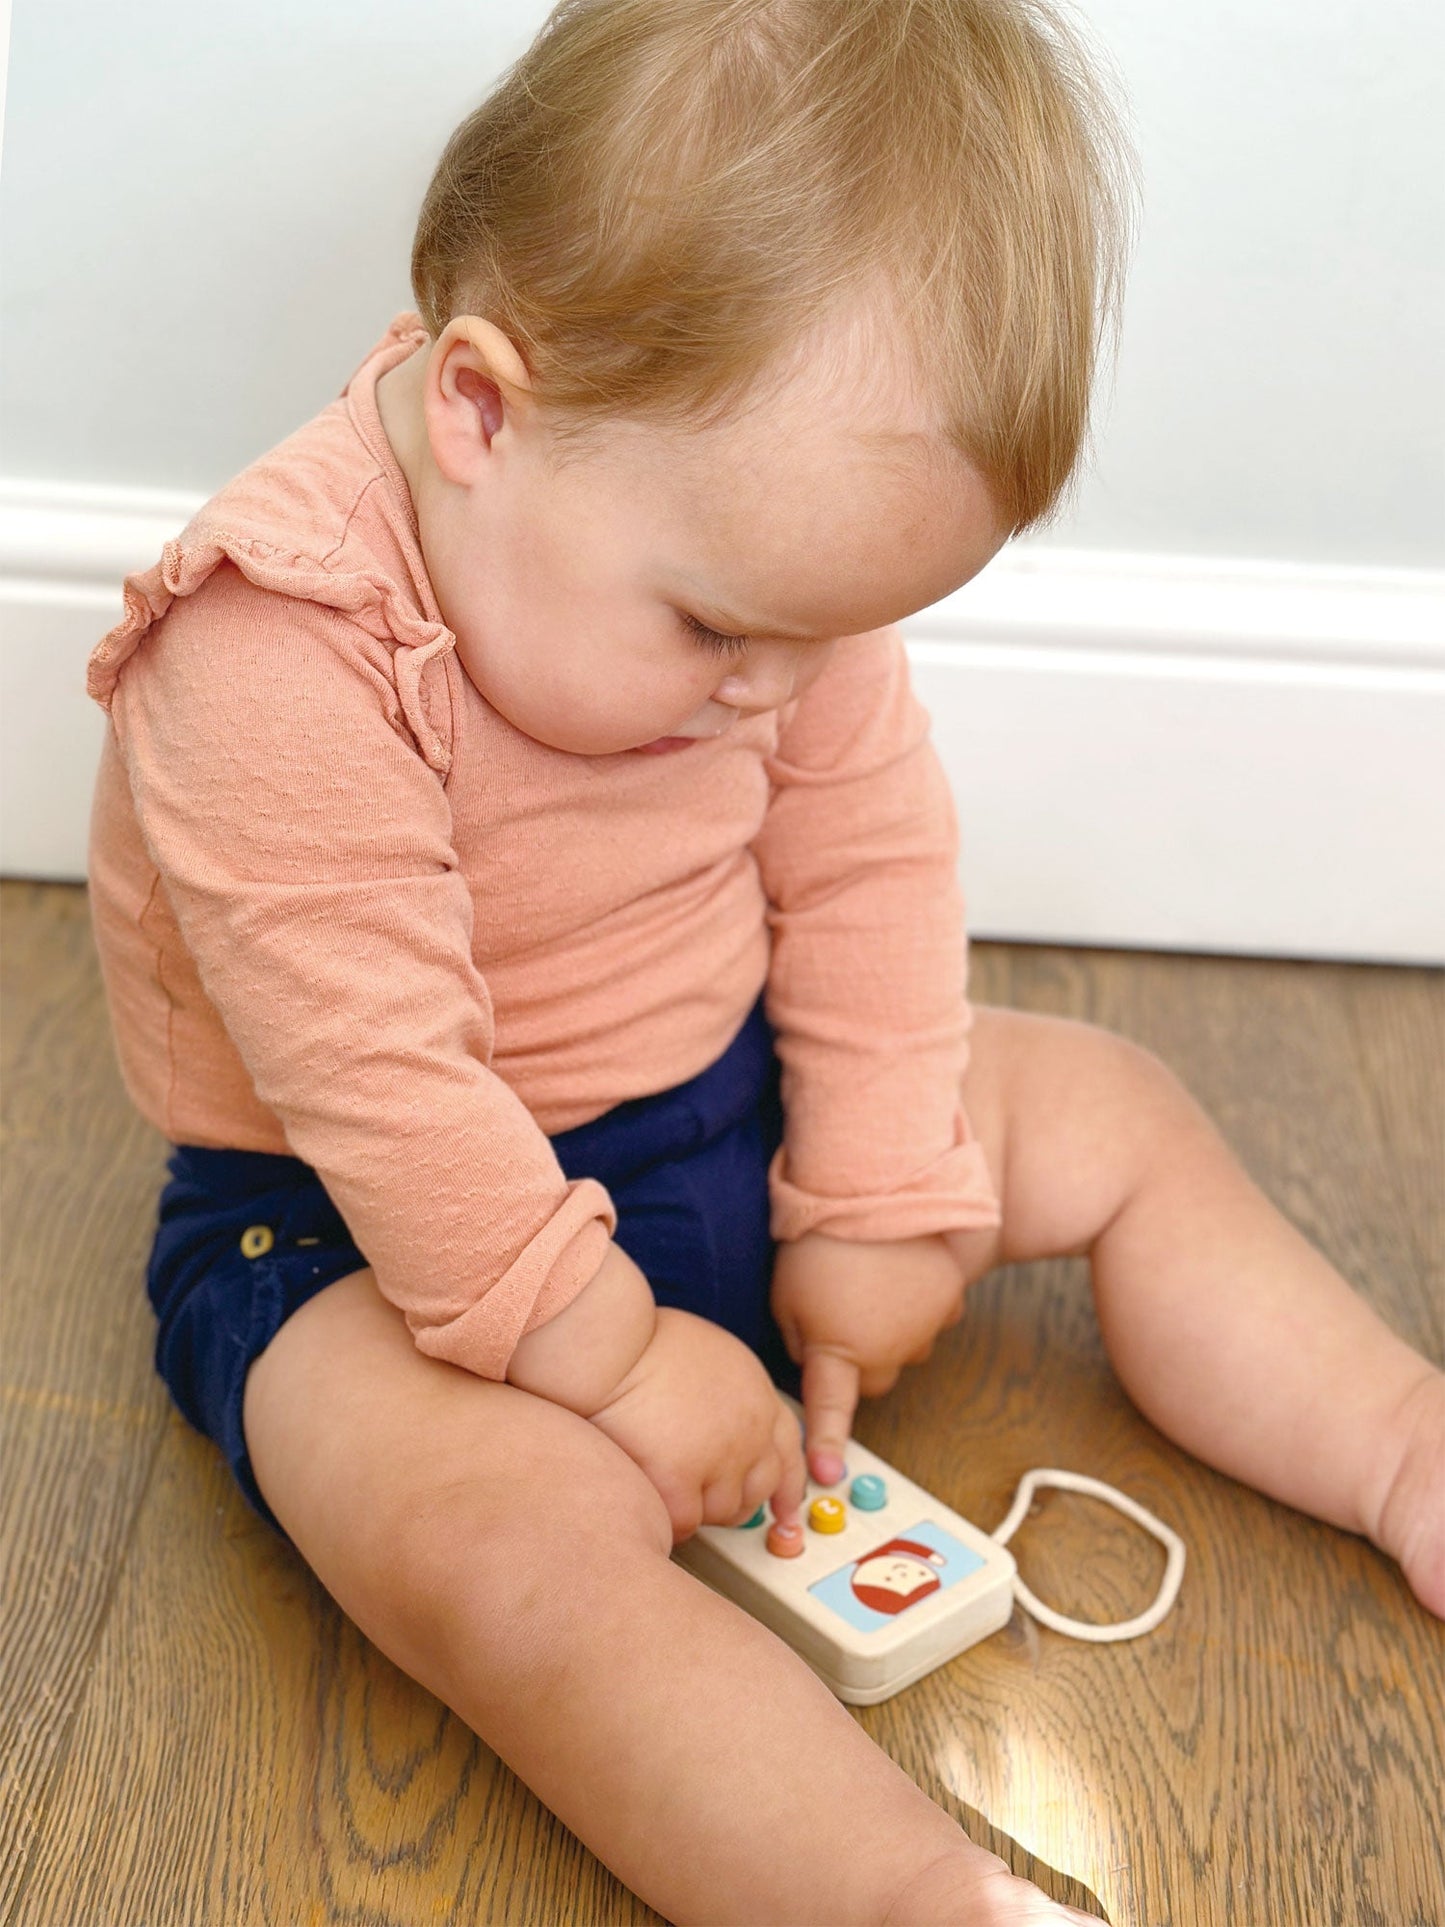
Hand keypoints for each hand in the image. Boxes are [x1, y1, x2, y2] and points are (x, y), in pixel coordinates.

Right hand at [587, 1307, 807, 1543]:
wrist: (612, 1344)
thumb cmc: (643, 1342)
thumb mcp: (712, 1355)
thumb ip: (729, 1393)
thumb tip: (720, 1423)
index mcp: (757, 1395)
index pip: (788, 1450)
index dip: (787, 1484)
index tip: (784, 1508)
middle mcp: (750, 1429)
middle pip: (759, 1488)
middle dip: (733, 1498)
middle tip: (700, 1493)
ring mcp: (721, 1457)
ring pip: (722, 1511)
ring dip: (697, 1507)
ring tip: (662, 1482)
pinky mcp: (680, 1479)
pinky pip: (684, 1522)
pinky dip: (668, 1518)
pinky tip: (649, 1496)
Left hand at [770, 1230, 965, 1482]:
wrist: (875, 1191)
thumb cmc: (820, 1244)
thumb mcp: (786, 1297)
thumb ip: (802, 1340)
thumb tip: (816, 1360)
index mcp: (842, 1353)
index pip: (831, 1411)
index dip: (825, 1445)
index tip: (825, 1476)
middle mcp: (890, 1351)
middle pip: (874, 1380)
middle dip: (858, 1361)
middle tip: (838, 1319)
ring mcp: (926, 1328)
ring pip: (906, 1349)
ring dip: (889, 1332)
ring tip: (868, 1283)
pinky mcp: (951, 1300)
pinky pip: (934, 1319)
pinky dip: (917, 1306)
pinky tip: (899, 1273)